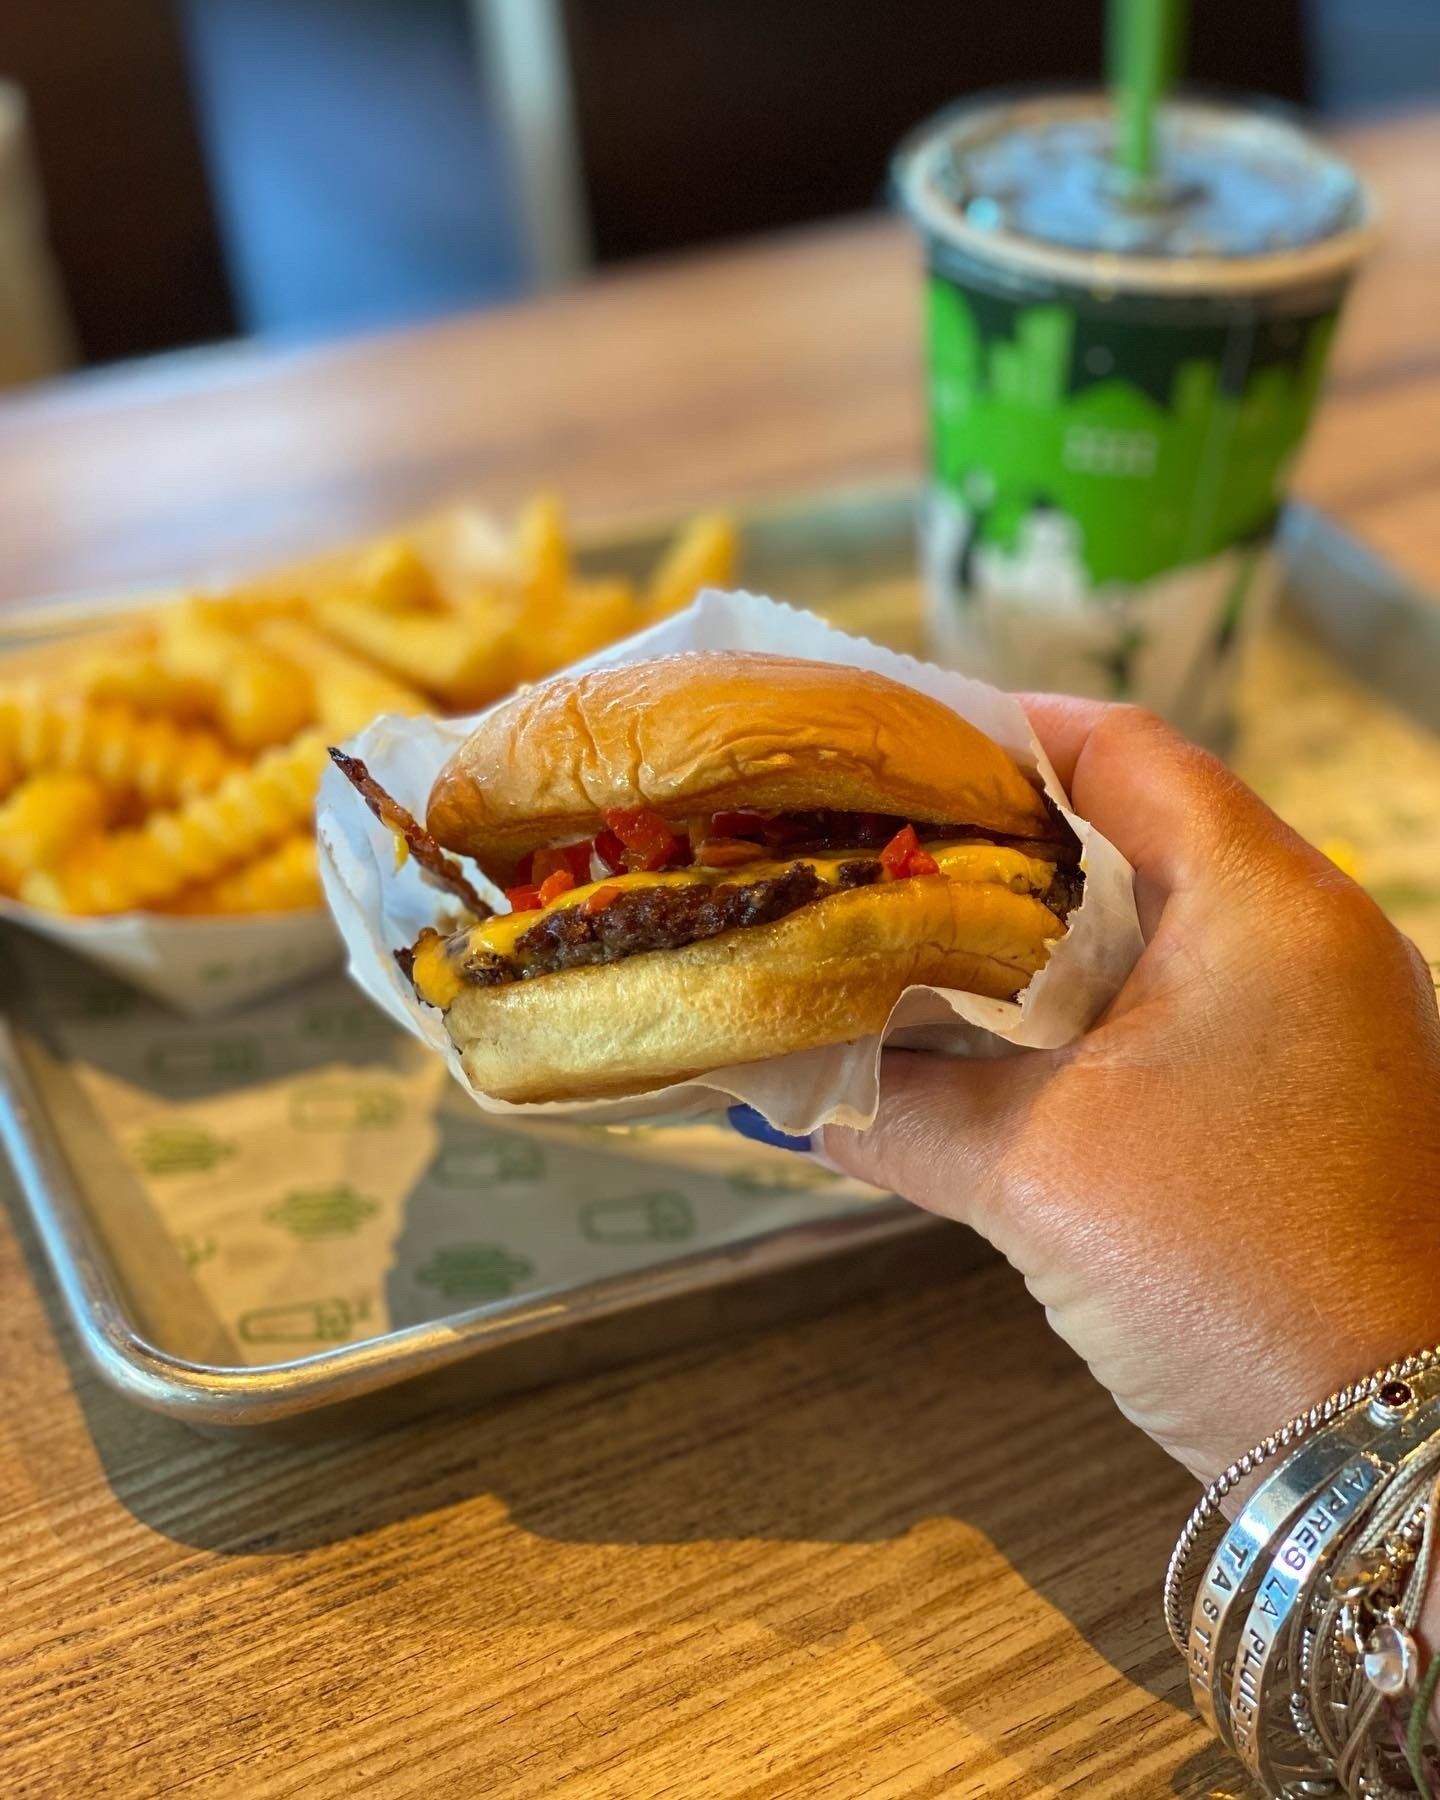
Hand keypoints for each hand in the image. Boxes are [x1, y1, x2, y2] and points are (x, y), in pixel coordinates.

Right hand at [820, 699, 1439, 1488]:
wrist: (1383, 1449)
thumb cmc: (1227, 1274)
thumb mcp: (1036, 1178)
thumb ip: (897, 1113)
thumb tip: (783, 1086)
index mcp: (1266, 904)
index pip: (1124, 751)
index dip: (999, 731)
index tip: (888, 745)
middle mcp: (1311, 935)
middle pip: (1138, 829)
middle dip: (1000, 838)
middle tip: (875, 846)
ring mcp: (1322, 1019)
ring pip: (1159, 924)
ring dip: (1042, 930)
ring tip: (914, 935)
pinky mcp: (1311, 1095)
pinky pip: (1185, 1005)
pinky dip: (1089, 1006)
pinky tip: (997, 1042)